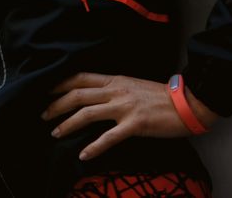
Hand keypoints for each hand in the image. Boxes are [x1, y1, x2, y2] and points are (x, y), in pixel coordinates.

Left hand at [42, 73, 218, 160]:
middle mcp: (116, 91)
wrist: (189, 103)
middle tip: (43, 115)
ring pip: (87, 114)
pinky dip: (94, 147)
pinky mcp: (135, 124)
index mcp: (115, 80)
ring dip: (67, 124)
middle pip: (77, 95)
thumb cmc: (163, 96)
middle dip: (56, 105)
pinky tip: (84, 154)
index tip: (45, 92)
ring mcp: (125, 107)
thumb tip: (96, 97)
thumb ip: (115, 88)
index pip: (80, 78)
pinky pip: (109, 137)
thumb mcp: (134, 85)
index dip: (60, 84)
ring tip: (55, 133)